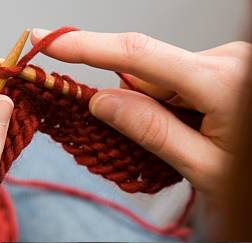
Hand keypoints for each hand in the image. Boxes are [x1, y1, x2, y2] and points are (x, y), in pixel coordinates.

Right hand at [32, 28, 250, 202]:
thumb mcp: (203, 167)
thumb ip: (151, 131)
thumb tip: (100, 101)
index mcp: (223, 82)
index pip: (138, 56)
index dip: (88, 46)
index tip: (49, 40)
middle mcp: (226, 59)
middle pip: (148, 74)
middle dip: (136, 105)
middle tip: (157, 146)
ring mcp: (227, 60)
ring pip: (161, 80)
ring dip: (158, 109)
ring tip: (191, 142)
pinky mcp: (225, 66)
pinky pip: (177, 81)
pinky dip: (171, 105)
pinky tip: (194, 128)